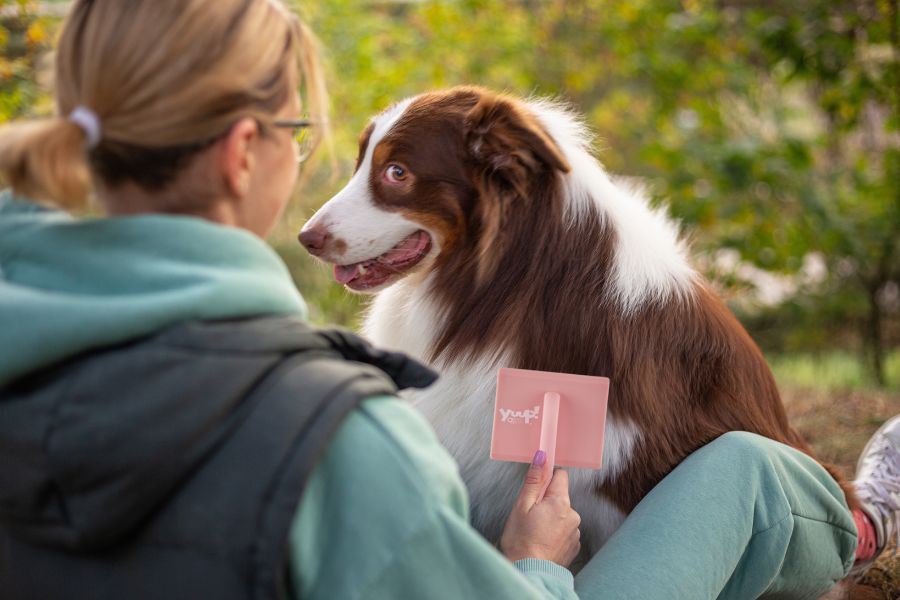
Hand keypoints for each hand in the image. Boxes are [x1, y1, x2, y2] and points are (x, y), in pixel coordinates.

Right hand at [499, 450, 581, 566]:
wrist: (529, 573)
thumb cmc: (520, 541)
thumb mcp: (521, 506)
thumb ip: (534, 480)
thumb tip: (542, 457)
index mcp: (560, 502)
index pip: (560, 476)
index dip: (546, 479)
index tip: (536, 487)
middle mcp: (573, 515)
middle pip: (560, 497)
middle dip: (546, 502)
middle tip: (529, 515)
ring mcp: (575, 532)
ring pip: (562, 514)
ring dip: (551, 518)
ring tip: (534, 531)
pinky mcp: (574, 546)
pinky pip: (565, 531)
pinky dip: (554, 533)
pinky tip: (542, 541)